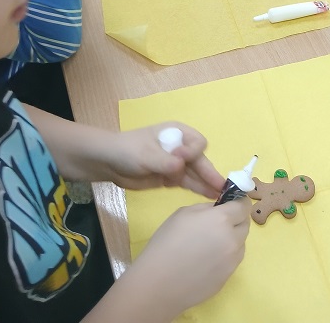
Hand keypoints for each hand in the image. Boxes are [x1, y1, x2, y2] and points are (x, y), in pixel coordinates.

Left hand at [103, 123, 224, 196]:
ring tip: (219, 196)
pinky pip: (187, 183)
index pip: (196, 142)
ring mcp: (175, 163)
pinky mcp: (170, 178)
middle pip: (199, 160)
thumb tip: (181, 166)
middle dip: (209, 172)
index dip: (192, 152)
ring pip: (195, 173)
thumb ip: (165, 161)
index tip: (181, 159)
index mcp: (177, 133)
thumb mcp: (146, 154)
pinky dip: (196, 189)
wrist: (108, 162)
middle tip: (221, 187)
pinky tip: (208, 197)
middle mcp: (180, 147)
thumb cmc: (128, 150)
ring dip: (206, 183)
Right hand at [132, 199, 249, 312]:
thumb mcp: (184, 213)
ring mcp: (231, 262)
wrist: (159, 283)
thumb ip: (207, 209)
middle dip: (237, 219)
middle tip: (219, 222)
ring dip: (232, 238)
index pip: (243, 206)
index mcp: (222, 219)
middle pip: (245, 225)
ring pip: (240, 244)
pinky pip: (232, 260)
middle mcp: (232, 240)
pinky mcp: (227, 278)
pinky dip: (226, 255)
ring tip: (211, 243)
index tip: (232, 202)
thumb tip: (218, 210)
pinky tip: (207, 259)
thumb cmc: (167, 242)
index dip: (239, 202)